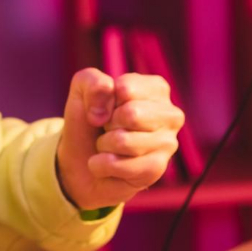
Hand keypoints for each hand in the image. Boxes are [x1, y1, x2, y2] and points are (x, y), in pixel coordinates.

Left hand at [56, 68, 185, 210]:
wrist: (81, 162)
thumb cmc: (88, 122)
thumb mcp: (82, 91)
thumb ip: (92, 81)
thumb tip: (108, 101)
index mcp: (157, 89)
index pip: (125, 88)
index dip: (105, 100)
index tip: (108, 108)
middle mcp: (170, 114)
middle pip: (131, 114)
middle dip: (107, 124)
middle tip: (108, 129)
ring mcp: (167, 143)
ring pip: (123, 141)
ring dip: (103, 145)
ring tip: (108, 146)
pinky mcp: (156, 169)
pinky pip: (117, 165)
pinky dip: (100, 165)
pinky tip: (107, 166)